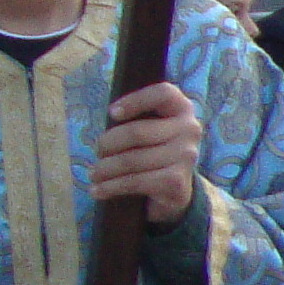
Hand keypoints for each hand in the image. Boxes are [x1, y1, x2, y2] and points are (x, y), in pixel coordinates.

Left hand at [92, 81, 200, 227]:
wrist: (174, 189)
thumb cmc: (153, 150)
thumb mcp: (149, 128)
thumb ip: (135, 119)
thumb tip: (107, 123)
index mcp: (182, 109)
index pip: (163, 94)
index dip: (136, 100)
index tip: (111, 113)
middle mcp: (190, 130)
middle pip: (137, 132)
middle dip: (108, 143)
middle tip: (97, 152)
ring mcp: (186, 156)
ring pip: (132, 160)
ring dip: (105, 169)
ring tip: (93, 174)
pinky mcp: (176, 181)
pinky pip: (135, 181)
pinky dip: (111, 187)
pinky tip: (97, 191)